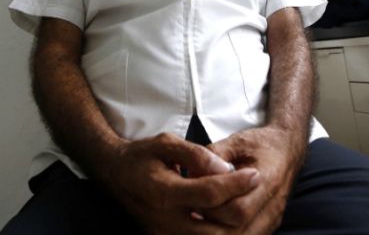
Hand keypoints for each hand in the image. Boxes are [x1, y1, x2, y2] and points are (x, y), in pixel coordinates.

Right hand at [103, 132, 260, 234]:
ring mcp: (164, 234)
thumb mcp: (166, 143)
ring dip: (232, 227)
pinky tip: (227, 217)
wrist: (113, 173)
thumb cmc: (141, 155)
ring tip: (244, 204)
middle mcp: (164, 220)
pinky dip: (217, 231)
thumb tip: (225, 168)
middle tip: (254, 193)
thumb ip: (196, 154)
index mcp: (163, 192)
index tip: (255, 174)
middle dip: (239, 211)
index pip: (209, 194)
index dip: (236, 184)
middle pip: (215, 228)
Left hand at [199, 127, 303, 233]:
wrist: (287, 148)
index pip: (238, 209)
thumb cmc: (261, 143)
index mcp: (268, 179)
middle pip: (240, 230)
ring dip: (220, 231)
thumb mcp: (235, 141)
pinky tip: (214, 222)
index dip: (212, 208)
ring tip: (201, 217)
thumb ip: (213, 156)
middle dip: (212, 223)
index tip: (194, 197)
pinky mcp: (270, 223)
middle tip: (193, 209)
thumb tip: (191, 175)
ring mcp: (274, 217)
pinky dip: (230, 233)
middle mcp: (274, 203)